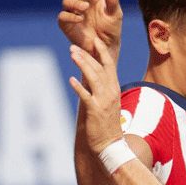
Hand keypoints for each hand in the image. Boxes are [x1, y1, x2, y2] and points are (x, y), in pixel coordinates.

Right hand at [58, 0, 122, 62]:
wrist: (106, 47)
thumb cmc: (111, 28)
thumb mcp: (115, 14)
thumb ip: (113, 0)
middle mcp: (81, 0)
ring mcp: (72, 11)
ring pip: (67, 0)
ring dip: (75, 2)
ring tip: (85, 7)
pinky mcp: (66, 23)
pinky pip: (63, 16)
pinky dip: (70, 16)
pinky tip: (80, 18)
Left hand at [69, 38, 123, 153]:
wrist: (111, 144)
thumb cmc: (107, 125)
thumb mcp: (106, 103)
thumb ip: (99, 90)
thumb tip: (87, 78)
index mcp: (114, 89)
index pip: (110, 66)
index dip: (102, 52)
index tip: (95, 40)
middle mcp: (111, 92)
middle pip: (99, 69)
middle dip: (87, 55)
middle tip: (73, 47)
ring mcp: (104, 101)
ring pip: (94, 78)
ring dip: (83, 64)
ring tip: (72, 54)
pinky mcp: (95, 111)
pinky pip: (86, 96)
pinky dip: (79, 87)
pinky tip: (71, 79)